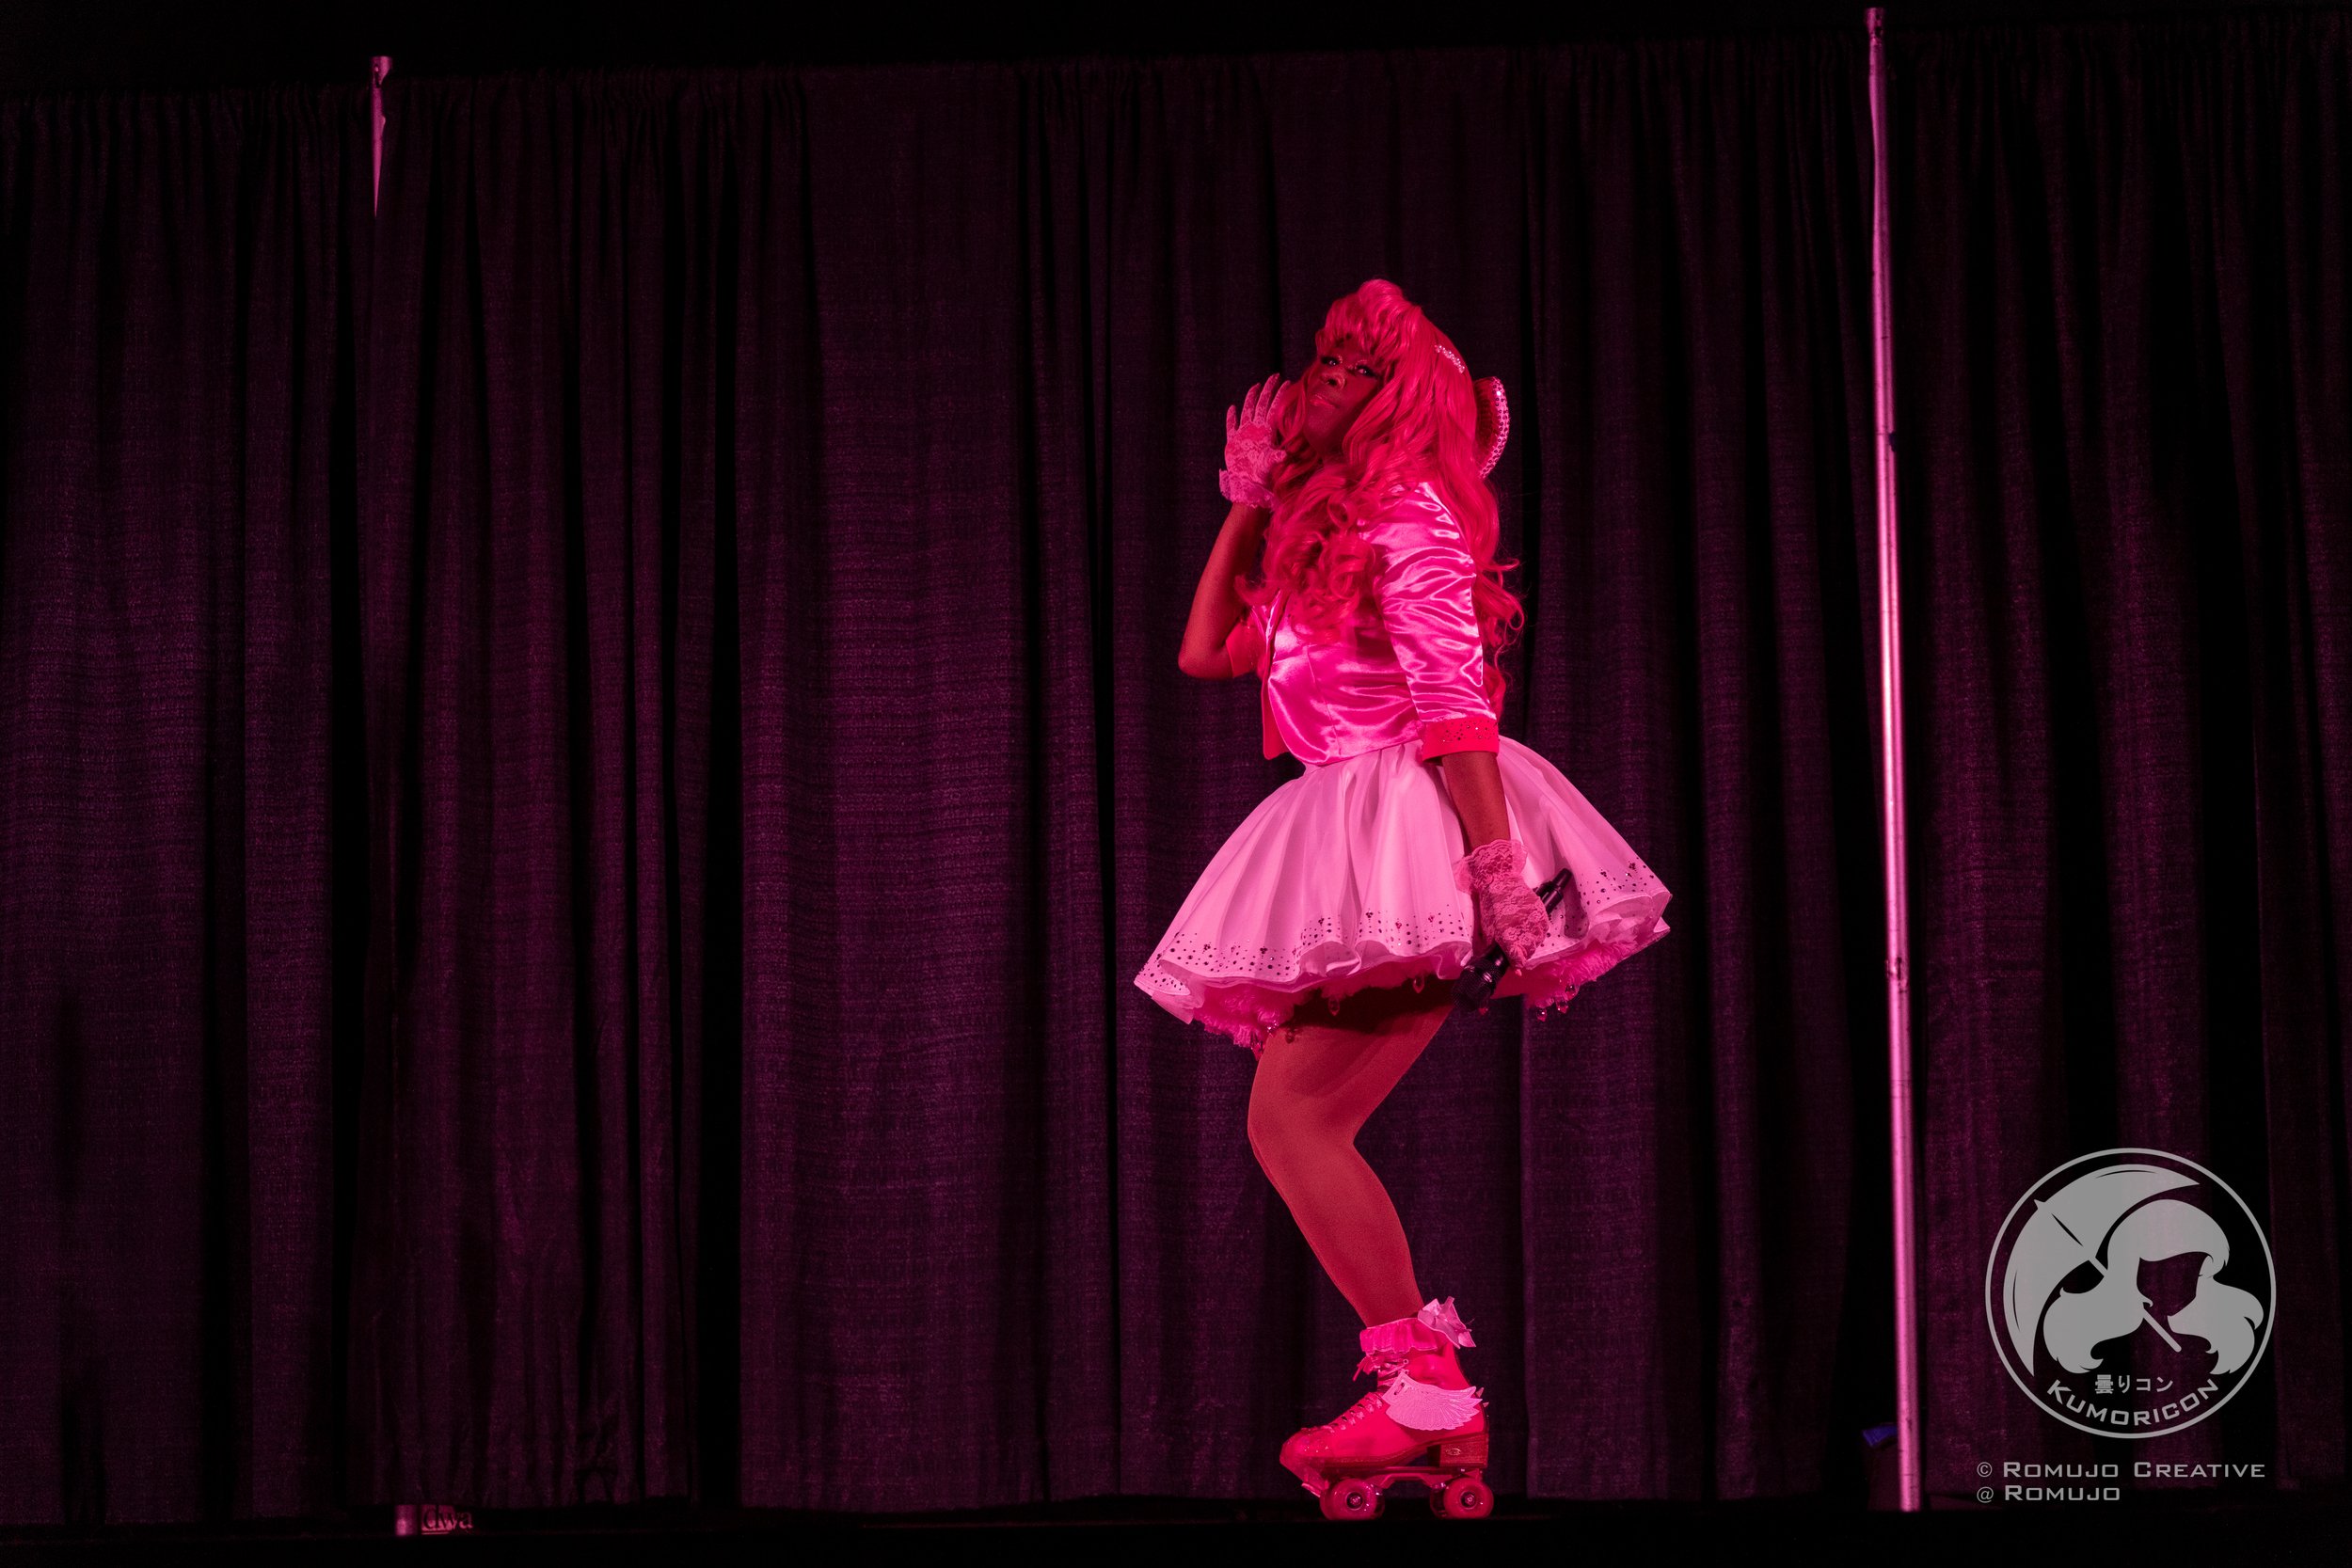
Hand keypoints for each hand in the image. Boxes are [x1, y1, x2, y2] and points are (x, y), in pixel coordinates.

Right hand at [1220, 374, 1285, 507]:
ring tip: (1255, 387)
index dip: (1280, 395)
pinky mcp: (1233, 441)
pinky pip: (1231, 426)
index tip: (1288, 382)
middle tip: (1274, 376)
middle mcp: (1256, 430)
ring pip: (1247, 411)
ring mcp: (1244, 434)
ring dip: (1251, 399)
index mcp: (1266, 431)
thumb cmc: (1261, 476)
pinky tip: (1232, 409)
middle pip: (1262, 404)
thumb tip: (1285, 455)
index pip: (1274, 408)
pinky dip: (1231, 417)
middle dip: (1268, 390)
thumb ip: (1276, 457)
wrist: (1247, 485)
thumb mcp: (1270, 464)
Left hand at [1455, 839, 1551, 967]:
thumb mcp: (1489, 929)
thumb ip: (1496, 946)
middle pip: (1529, 951)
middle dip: (1523, 953)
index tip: (1517, 967)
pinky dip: (1538, 932)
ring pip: (1538, 941)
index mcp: (1507, 934)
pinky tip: (1530, 928)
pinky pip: (1544, 929)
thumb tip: (1502, 961)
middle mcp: (1521, 928)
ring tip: (1523, 936)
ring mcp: (1532, 919)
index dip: (1517, 964)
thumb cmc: (1491, 904)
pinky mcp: (1540, 911)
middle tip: (1517, 947)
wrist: (1500, 880)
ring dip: (1532, 943)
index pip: (1518, 958)